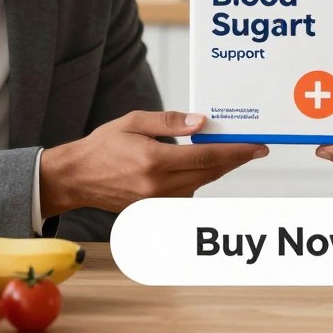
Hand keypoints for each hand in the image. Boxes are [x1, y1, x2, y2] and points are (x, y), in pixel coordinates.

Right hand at [39, 111, 266, 213]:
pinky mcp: (153, 210)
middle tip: (253, 149)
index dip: (236, 152)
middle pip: (210, 174)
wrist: (75, 178)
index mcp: (154, 161)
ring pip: (200, 185)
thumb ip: (170, 122)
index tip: (257, 147)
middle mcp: (158, 186)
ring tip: (224, 153)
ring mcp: (156, 202)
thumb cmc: (102, 146)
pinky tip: (196, 167)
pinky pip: (185, 195)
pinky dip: (196, 180)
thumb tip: (202, 122)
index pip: (207, 157)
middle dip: (235, 161)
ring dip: (215, 170)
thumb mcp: (134, 121)